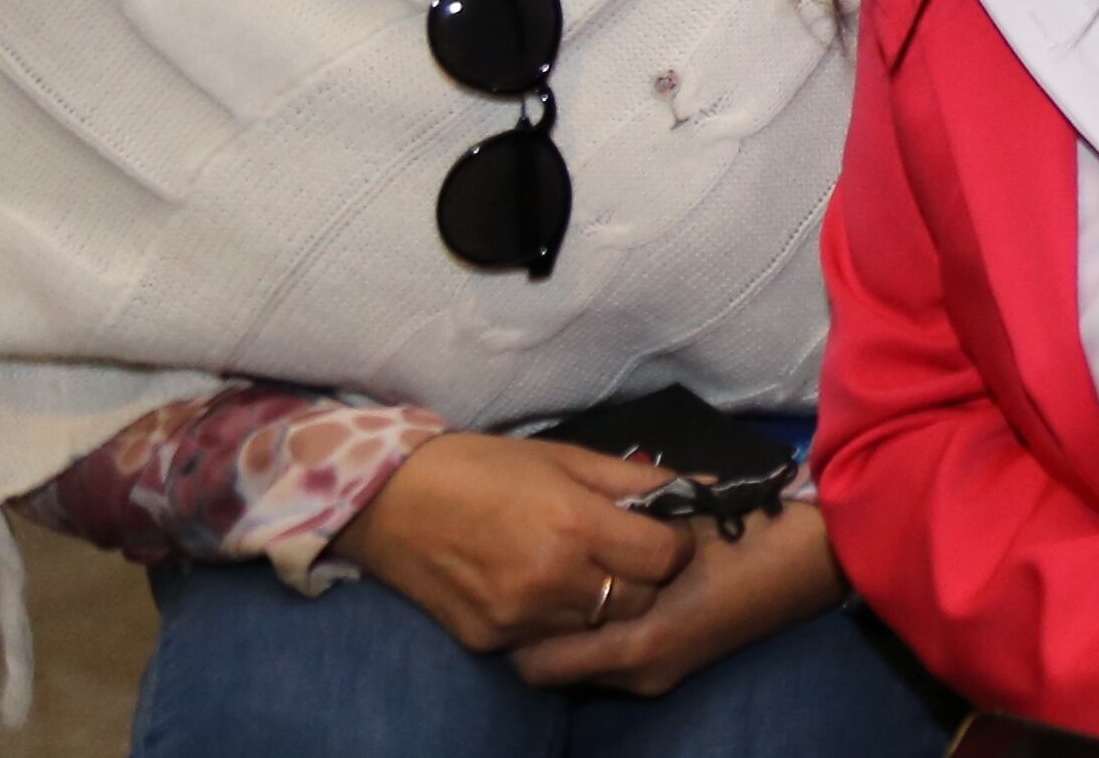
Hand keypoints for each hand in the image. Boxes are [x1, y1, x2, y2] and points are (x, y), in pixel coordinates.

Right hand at [334, 431, 693, 654]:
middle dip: (644, 578)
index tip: (663, 532)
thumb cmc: (487, 467)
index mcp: (575, 525)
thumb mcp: (567, 458)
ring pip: (595, 627)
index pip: (664, 558)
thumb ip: (638, 479)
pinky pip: (548, 639)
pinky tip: (541, 586)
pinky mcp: (489, 641)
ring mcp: (518, 617)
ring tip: (582, 567)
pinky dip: (557, 618)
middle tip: (626, 552)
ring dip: (601, 601)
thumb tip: (705, 484)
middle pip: (636, 601)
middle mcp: (551, 580)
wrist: (393, 500)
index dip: (674, 544)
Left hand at [513, 498, 845, 699]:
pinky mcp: (674, 667)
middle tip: (530, 576)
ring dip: (571, 629)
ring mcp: (660, 675)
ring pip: (580, 663)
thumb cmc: (753, 532)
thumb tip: (568, 517)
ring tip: (566, 579)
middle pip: (553, 668)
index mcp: (640, 643)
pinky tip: (606, 589)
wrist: (822, 556)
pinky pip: (609, 658)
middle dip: (539, 628)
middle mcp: (641, 673)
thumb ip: (626, 530)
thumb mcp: (681, 525)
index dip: (520, 623)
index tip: (514, 576)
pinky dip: (597, 632)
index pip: (538, 662)